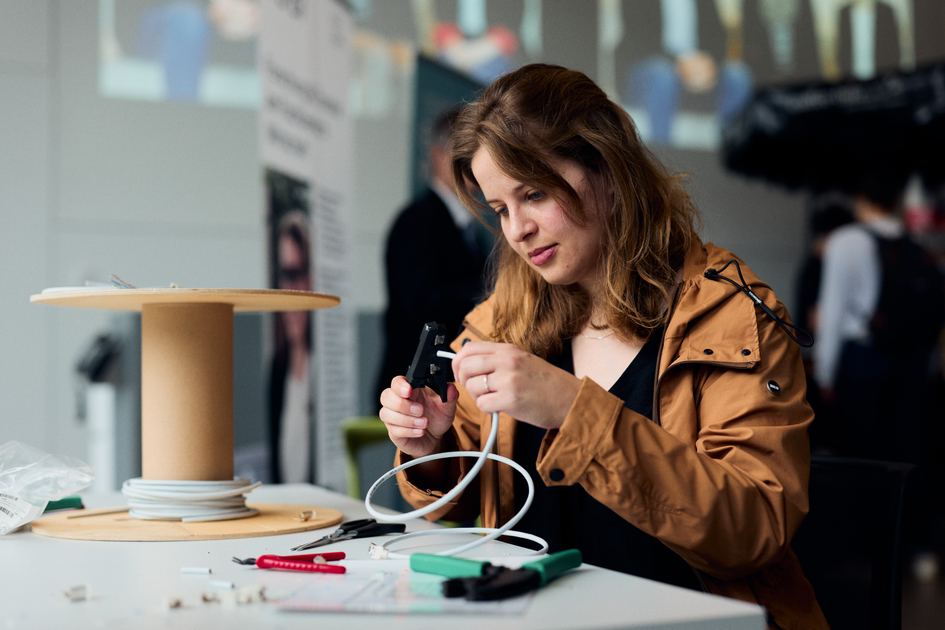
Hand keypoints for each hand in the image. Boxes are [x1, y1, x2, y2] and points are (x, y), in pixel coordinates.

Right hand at [379, 376, 457, 457]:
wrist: (435, 438)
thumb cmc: (437, 418)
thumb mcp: (447, 407)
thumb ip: (450, 397)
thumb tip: (451, 387)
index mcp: (410, 390)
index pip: (397, 382)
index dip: (400, 385)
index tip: (409, 391)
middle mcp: (398, 401)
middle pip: (386, 396)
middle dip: (403, 404)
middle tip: (421, 410)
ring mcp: (393, 417)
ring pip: (386, 414)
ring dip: (407, 419)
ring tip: (424, 423)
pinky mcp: (394, 432)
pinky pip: (393, 430)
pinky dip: (408, 431)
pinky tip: (420, 431)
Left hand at [452, 341, 581, 429]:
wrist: (571, 399)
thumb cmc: (547, 383)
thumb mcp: (522, 361)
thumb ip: (498, 360)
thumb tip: (469, 363)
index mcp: (508, 349)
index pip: (469, 348)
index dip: (458, 362)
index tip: (460, 373)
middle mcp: (508, 360)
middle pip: (465, 366)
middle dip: (464, 381)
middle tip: (475, 389)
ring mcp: (509, 379)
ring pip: (471, 386)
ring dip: (477, 396)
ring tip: (492, 399)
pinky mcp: (511, 399)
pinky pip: (482, 404)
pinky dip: (487, 409)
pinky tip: (500, 408)